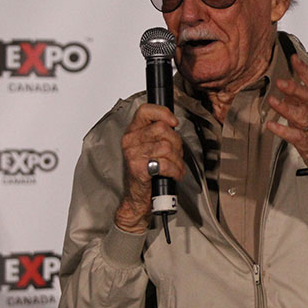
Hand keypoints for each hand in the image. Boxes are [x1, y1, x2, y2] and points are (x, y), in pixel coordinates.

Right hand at [116, 103, 184, 232]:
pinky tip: (174, 173)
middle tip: (176, 153)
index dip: (163, 113)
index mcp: (132, 132)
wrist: (137, 197)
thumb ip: (158, 133)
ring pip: (168, 147)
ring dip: (178, 159)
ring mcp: (133, 155)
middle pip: (163, 129)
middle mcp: (130, 141)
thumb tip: (173, 124)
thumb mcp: (149, 147)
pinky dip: (176, 170)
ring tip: (175, 166)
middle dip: (177, 142)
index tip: (173, 122)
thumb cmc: (145, 172)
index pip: (145, 110)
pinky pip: (166, 163)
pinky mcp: (139, 168)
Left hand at [266, 55, 307, 200]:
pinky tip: (270, 125)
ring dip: (286, 108)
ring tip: (272, 101)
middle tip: (280, 81)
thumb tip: (285, 89)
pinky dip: (283, 130)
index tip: (293, 58)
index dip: (305, 71)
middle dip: (296, 88)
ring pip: (304, 116)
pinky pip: (297, 137)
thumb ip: (301, 105)